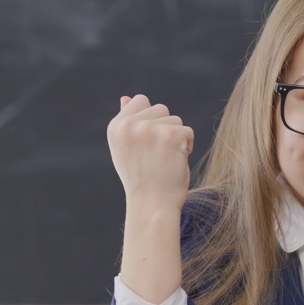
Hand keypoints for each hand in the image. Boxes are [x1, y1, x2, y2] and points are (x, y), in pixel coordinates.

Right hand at [107, 95, 193, 213]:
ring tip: (164, 161)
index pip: (140, 100)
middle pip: (161, 108)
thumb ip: (128, 123)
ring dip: (176, 139)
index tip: (147, 145)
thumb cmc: (142, 180)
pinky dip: (186, 147)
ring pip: (175, 120)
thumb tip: (126, 98)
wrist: (152, 206)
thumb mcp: (127, 149)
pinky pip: (187, 131)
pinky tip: (175, 163)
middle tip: (156, 156)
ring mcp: (148, 129)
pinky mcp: (169, 135)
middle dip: (165, 129)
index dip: (151, 120)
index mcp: (116, 127)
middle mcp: (129, 125)